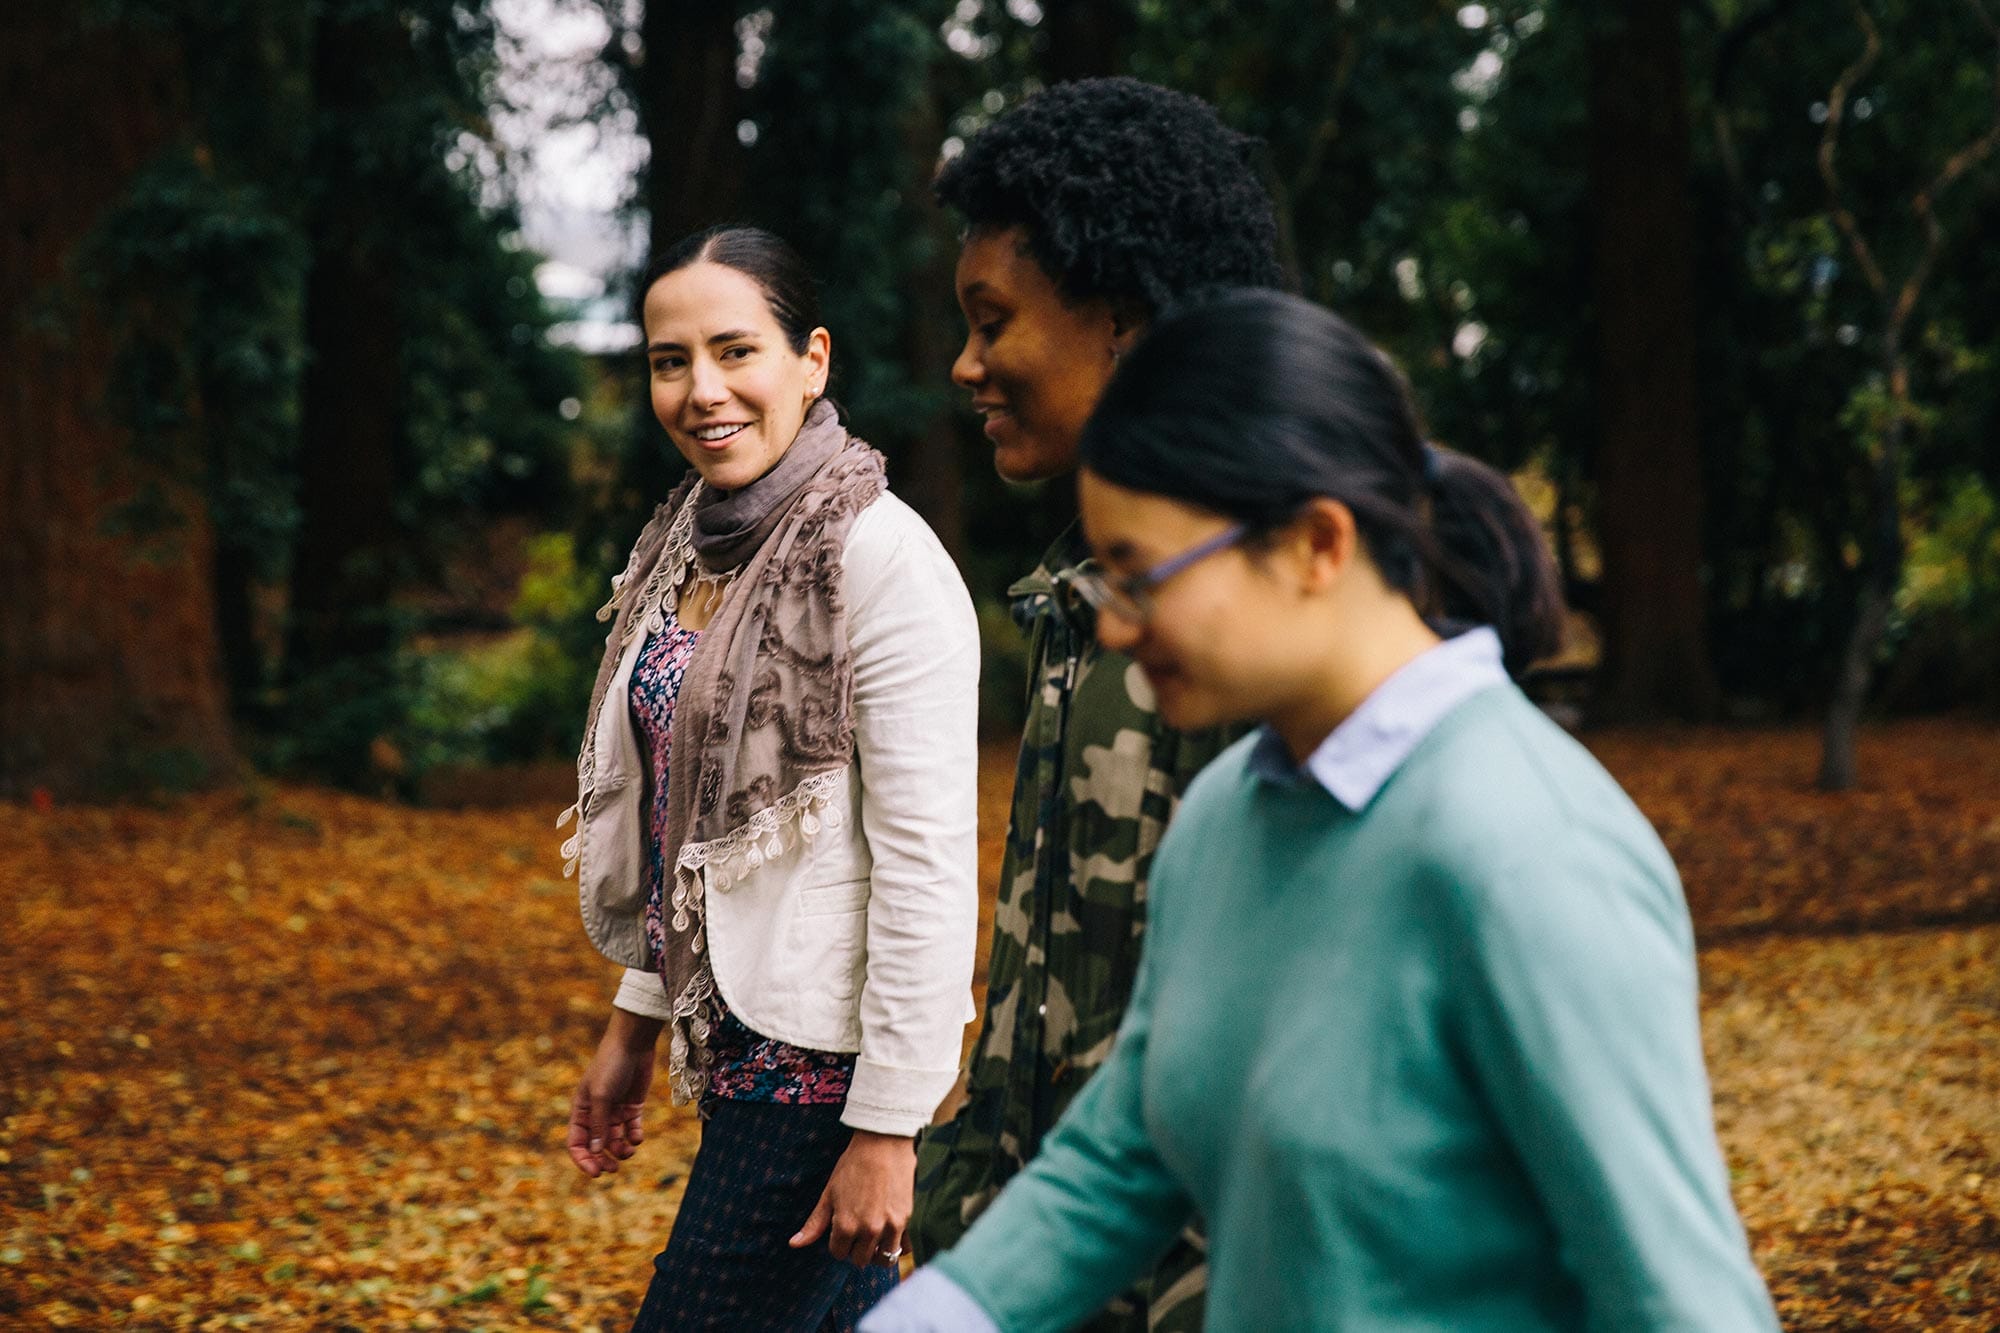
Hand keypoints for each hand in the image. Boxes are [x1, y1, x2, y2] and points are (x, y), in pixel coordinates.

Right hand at [566, 1008, 662, 1177]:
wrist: (633, 1044)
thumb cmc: (611, 1066)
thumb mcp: (601, 1096)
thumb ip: (599, 1125)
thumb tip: (596, 1152)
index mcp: (581, 1110)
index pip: (577, 1142)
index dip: (583, 1159)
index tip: (596, 1172)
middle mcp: (596, 1113)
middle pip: (596, 1145)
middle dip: (603, 1159)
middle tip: (613, 1168)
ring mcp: (615, 1111)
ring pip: (615, 1140)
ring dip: (621, 1150)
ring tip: (629, 1151)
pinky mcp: (632, 1107)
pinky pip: (631, 1129)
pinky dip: (634, 1137)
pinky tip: (637, 1137)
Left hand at [789, 1129, 915, 1266]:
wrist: (884, 1143)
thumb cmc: (853, 1165)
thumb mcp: (829, 1193)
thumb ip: (815, 1223)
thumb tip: (794, 1244)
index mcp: (846, 1225)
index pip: (839, 1253)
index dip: (838, 1242)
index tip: (843, 1228)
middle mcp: (869, 1230)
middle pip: (860, 1259)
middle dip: (856, 1249)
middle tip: (859, 1231)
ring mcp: (891, 1226)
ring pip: (883, 1259)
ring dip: (878, 1252)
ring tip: (876, 1237)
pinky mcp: (909, 1219)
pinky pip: (906, 1248)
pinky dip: (899, 1246)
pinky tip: (892, 1235)